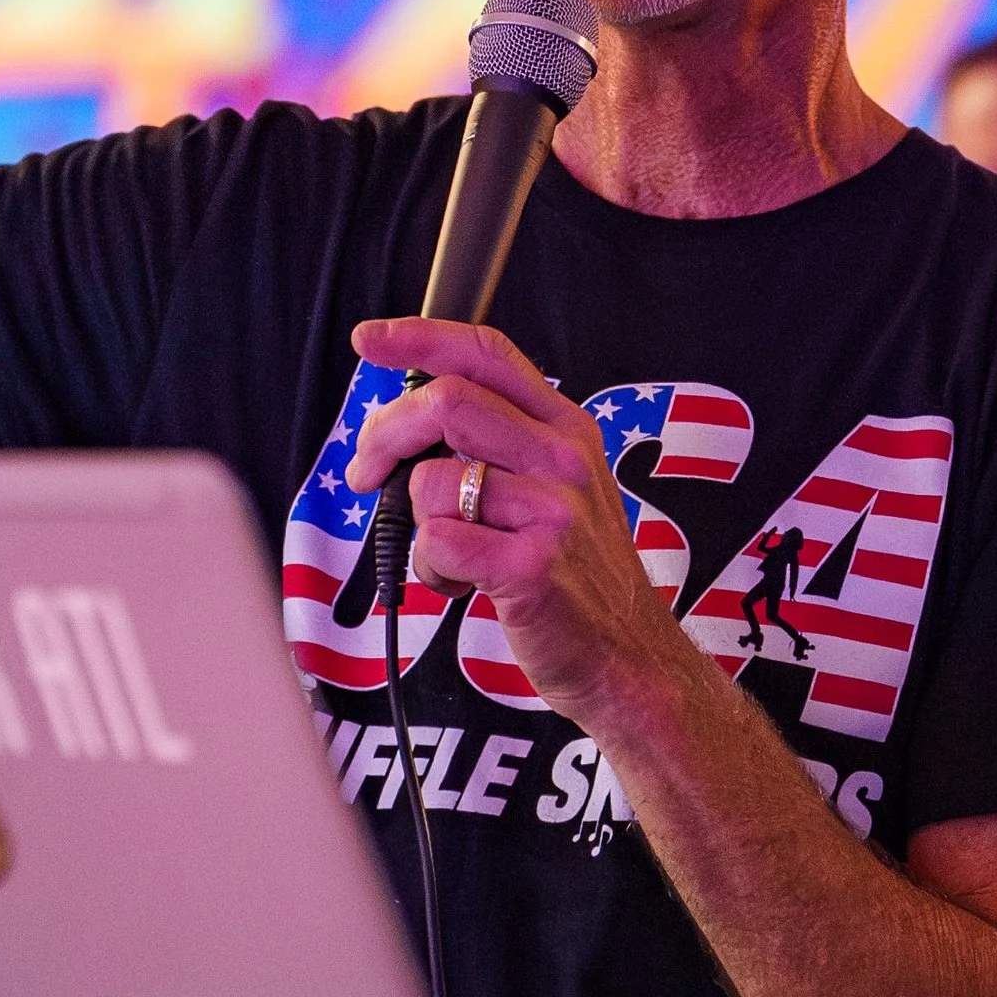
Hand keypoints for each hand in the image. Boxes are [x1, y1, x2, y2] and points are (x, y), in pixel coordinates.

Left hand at [344, 315, 688, 725]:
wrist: (628, 658)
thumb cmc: (578, 577)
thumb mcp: (560, 490)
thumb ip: (501, 445)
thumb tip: (412, 418)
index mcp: (566, 429)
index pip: (487, 354)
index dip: (421, 338)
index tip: (372, 342)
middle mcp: (563, 459)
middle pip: (447, 401)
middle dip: (384, 434)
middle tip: (367, 473)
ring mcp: (552, 512)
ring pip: (432, 482)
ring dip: (415, 524)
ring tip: (448, 555)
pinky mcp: (530, 568)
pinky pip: (436, 543)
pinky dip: (429, 569)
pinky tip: (460, 584)